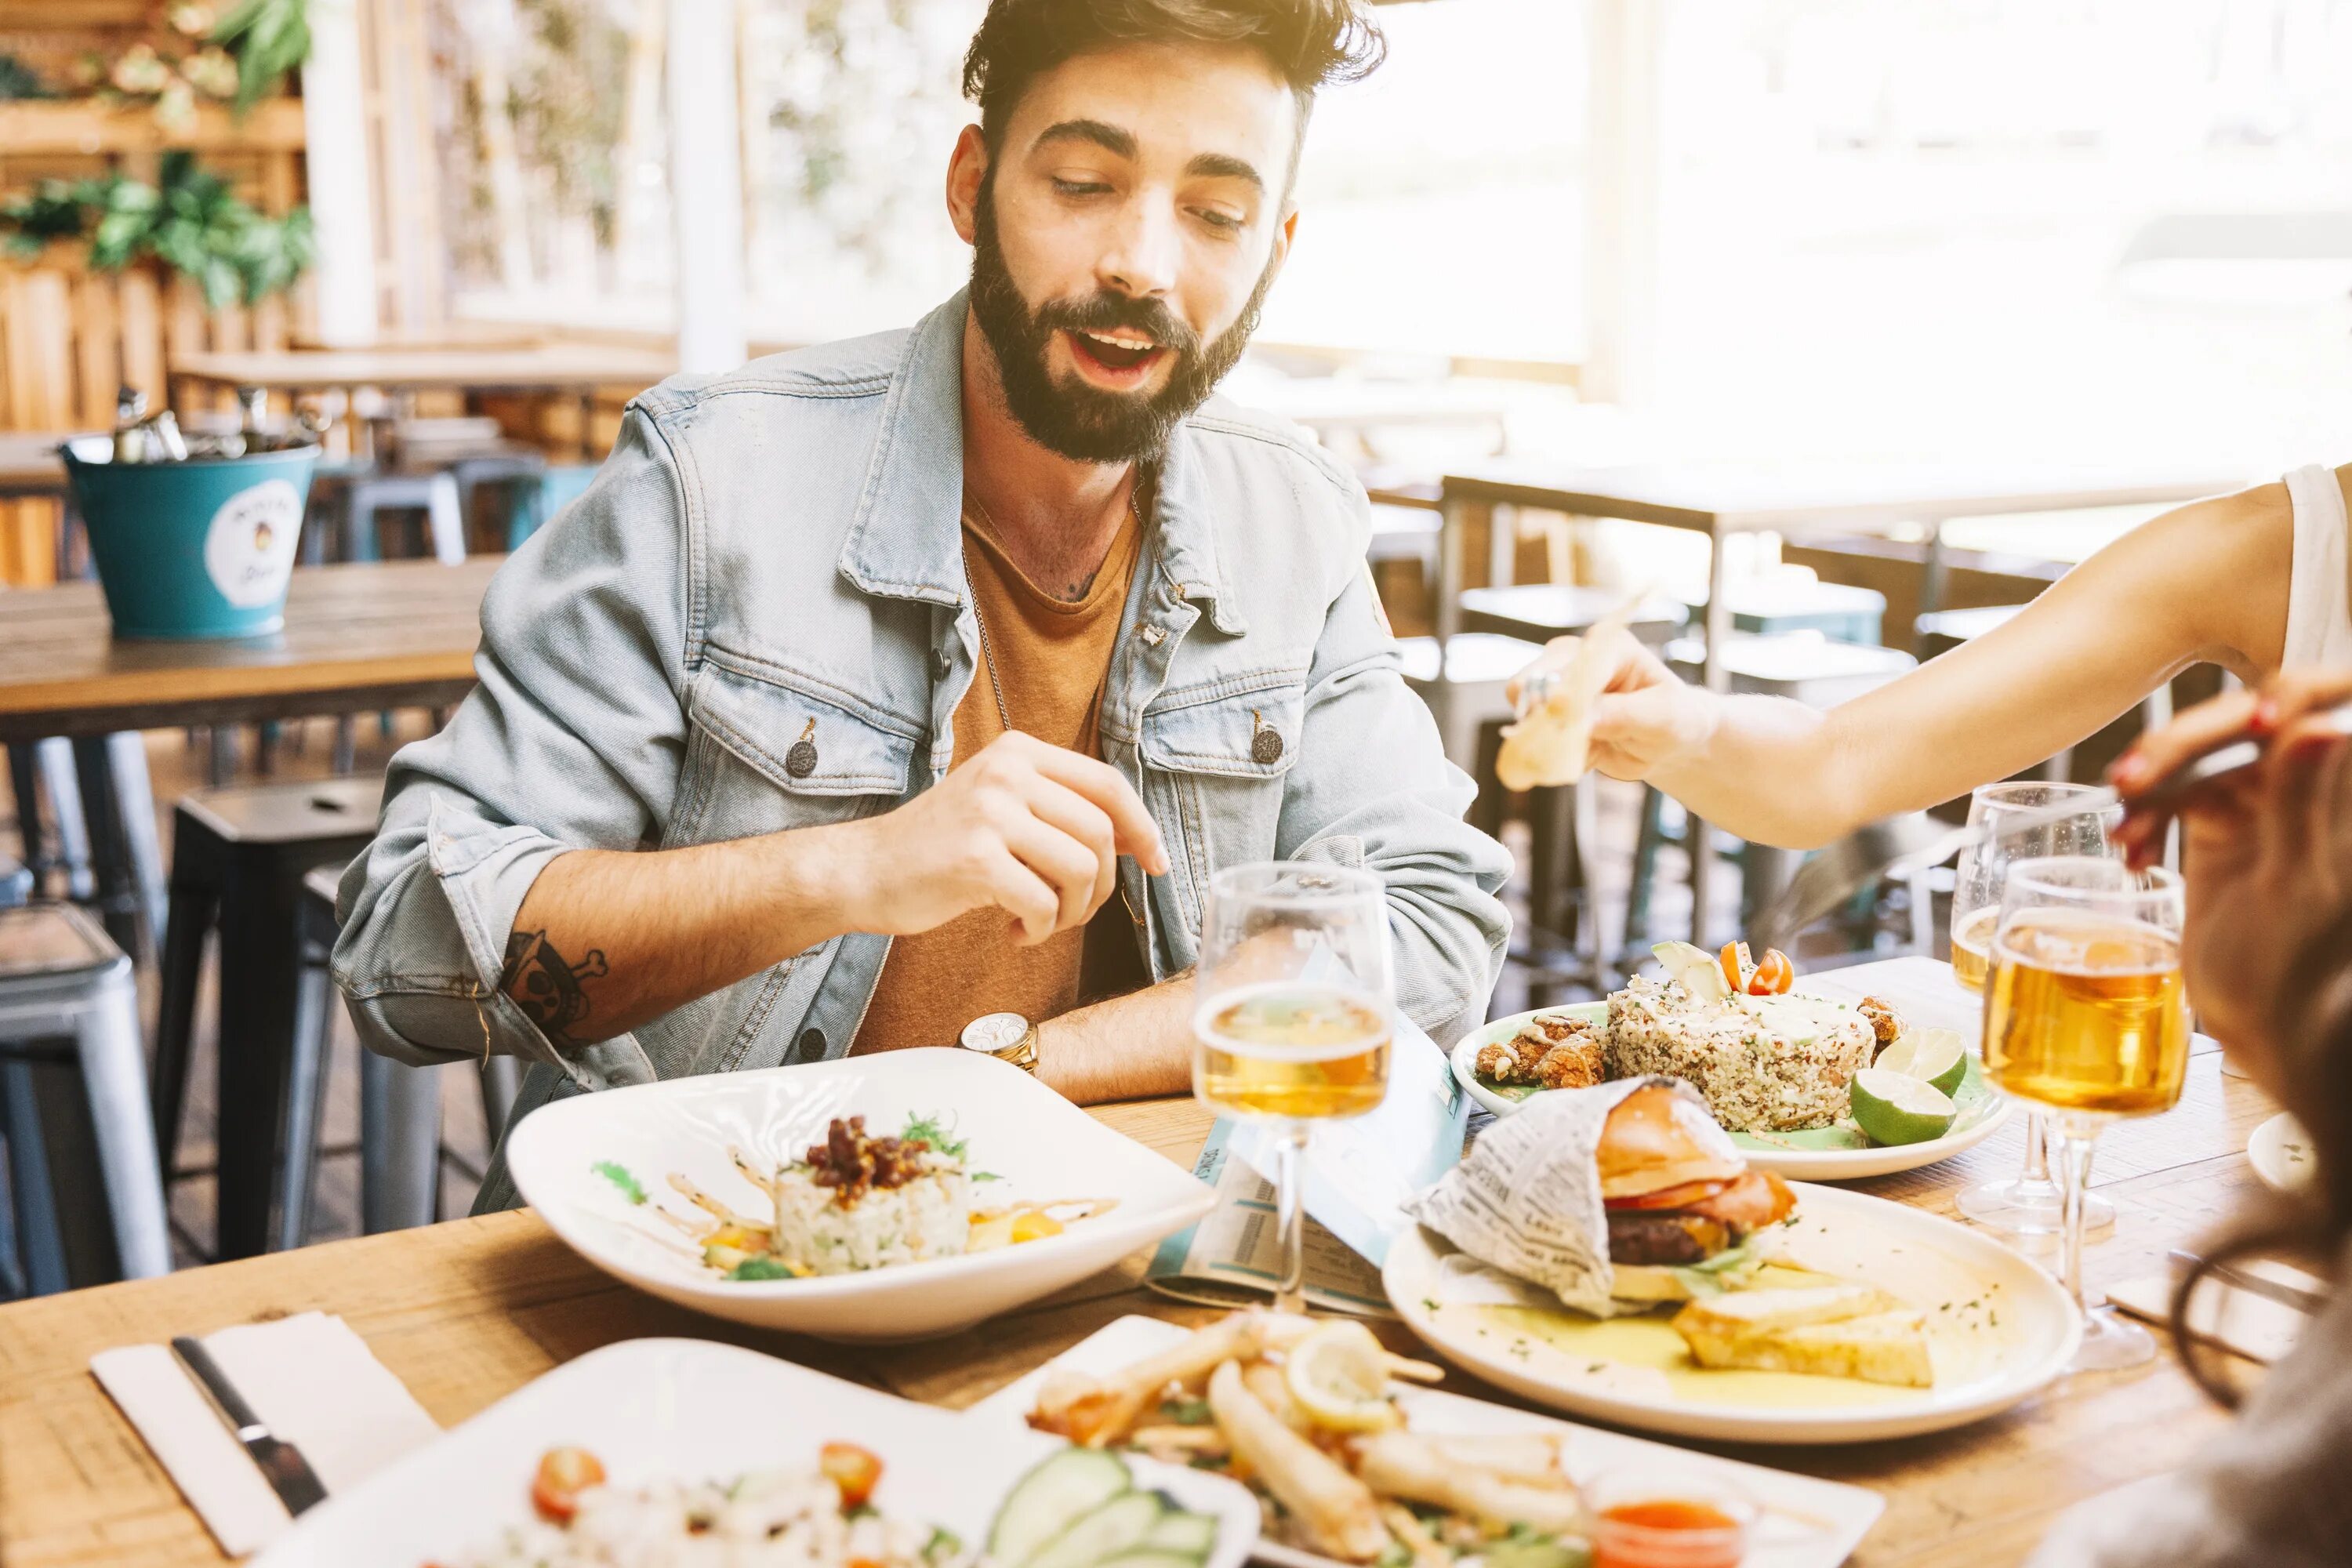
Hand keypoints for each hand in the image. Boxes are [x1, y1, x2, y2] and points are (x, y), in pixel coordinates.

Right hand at [833, 731, 1168, 944]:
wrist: (865, 871)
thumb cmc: (940, 848)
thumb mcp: (1001, 805)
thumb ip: (1059, 810)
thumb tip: (1137, 841)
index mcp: (1019, 752)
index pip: (1108, 783)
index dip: (1143, 827)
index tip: (1156, 863)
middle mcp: (1008, 771)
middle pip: (1101, 832)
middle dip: (1101, 885)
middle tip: (1073, 910)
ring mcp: (990, 811)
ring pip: (1081, 868)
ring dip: (1072, 911)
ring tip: (1042, 921)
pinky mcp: (976, 857)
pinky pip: (1044, 902)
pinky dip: (1040, 929)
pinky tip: (1013, 930)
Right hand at [1504, 622, 1713, 780]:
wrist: (1673, 746)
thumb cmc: (1676, 719)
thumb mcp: (1660, 717)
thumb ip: (1621, 714)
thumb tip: (1578, 717)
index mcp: (1605, 647)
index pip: (1567, 664)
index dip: (1558, 694)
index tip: (1562, 720)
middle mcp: (1574, 662)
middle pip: (1529, 683)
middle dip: (1543, 720)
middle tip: (1571, 743)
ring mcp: (1559, 691)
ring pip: (1526, 717)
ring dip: (1552, 744)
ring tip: (1594, 751)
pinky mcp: (1552, 719)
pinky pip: (1535, 742)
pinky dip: (1559, 757)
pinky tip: (1592, 755)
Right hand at [2110, 671, 2351, 1087]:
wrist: (2261, 1024)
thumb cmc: (2299, 969)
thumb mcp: (2298, 885)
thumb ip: (2303, 802)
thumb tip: (2322, 724)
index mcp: (2343, 795)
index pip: (2328, 710)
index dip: (2295, 695)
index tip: (2259, 717)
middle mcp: (2308, 785)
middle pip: (2246, 725)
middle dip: (2185, 745)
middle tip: (2132, 777)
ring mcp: (2260, 801)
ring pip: (2200, 756)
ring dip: (2152, 786)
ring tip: (2122, 826)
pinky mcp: (2217, 822)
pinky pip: (2172, 795)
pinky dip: (2145, 820)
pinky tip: (2131, 854)